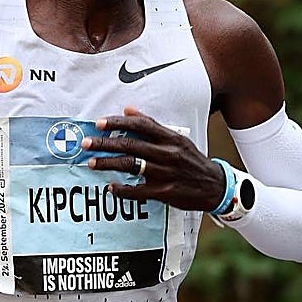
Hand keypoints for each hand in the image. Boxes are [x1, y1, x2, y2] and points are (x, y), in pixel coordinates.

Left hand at [82, 106, 224, 210]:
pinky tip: (111, 187)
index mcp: (170, 138)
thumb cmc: (191, 160)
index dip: (118, 123)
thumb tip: (128, 109)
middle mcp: (168, 153)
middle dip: (105, 143)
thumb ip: (152, 125)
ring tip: (92, 163)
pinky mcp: (164, 192)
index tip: (99, 124)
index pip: (141, 125)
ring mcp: (166, 173)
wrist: (214, 186)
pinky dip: (123, 189)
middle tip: (86, 144)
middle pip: (131, 145)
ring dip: (108, 164)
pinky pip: (138, 191)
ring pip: (131, 166)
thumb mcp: (177, 139)